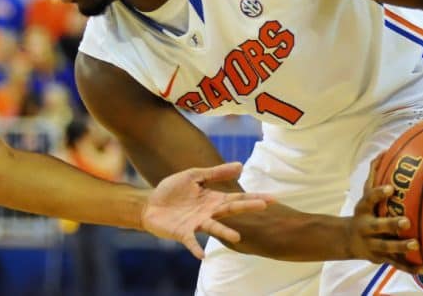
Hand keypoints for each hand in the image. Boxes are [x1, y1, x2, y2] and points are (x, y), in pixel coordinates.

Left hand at [141, 162, 271, 258]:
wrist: (150, 204)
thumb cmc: (173, 190)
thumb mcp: (194, 176)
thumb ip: (215, 173)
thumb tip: (241, 165)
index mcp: (213, 199)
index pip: (237, 197)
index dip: (254, 197)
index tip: (272, 198)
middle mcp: (208, 213)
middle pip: (231, 209)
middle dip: (246, 207)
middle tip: (264, 206)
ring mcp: (196, 224)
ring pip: (214, 227)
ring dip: (225, 232)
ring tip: (236, 237)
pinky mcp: (182, 233)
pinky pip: (191, 241)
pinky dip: (196, 248)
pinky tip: (202, 256)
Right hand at [346, 156, 422, 273]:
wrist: (349, 240)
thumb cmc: (365, 213)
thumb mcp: (365, 196)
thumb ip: (374, 176)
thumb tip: (383, 152)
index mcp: (363, 210)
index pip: (369, 200)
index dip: (378, 194)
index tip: (391, 188)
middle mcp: (365, 228)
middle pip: (377, 227)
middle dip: (390, 224)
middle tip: (406, 221)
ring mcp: (372, 244)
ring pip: (386, 247)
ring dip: (400, 247)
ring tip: (415, 244)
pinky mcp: (381, 258)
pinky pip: (397, 264)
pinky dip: (411, 267)